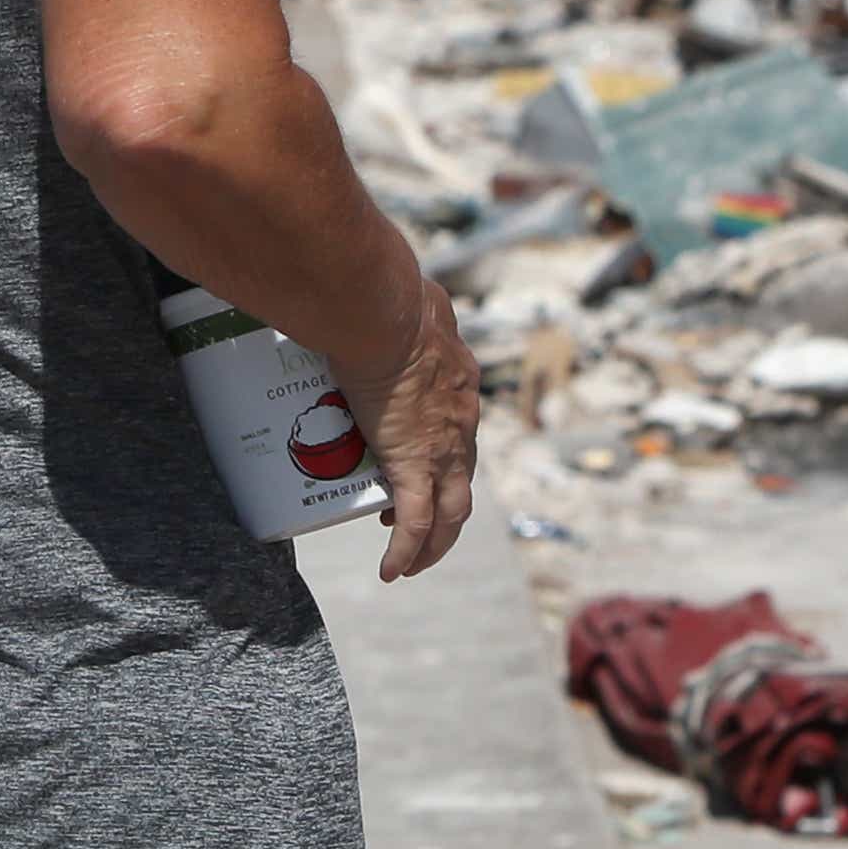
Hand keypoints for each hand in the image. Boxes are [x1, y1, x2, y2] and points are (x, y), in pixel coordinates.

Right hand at [334, 272, 480, 581]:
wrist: (383, 313)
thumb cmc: (387, 297)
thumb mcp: (408, 299)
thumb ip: (403, 296)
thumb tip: (383, 275)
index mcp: (460, 385)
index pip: (461, 433)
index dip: (446, 458)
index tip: (419, 469)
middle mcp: (462, 424)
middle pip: (464, 483)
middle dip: (444, 510)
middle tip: (415, 523)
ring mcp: (442, 449)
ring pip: (450, 515)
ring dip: (434, 544)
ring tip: (411, 563)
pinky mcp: (413, 467)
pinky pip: (415, 525)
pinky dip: (406, 554)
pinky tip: (391, 573)